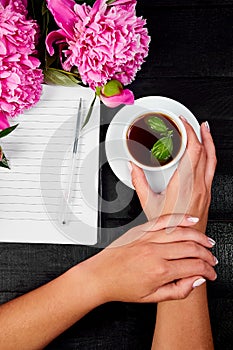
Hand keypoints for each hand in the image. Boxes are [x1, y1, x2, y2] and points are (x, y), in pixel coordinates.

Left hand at [81, 214, 216, 303]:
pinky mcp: (142, 230)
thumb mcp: (152, 298)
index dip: (208, 271)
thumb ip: (178, 291)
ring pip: (182, 232)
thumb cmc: (122, 287)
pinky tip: (191, 220)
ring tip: (207, 243)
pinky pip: (165, 220)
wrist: (100, 275)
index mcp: (160, 271)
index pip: (195, 267)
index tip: (210, 273)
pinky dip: (181, 219)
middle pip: (192, 248)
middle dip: (207, 255)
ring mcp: (148, 238)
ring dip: (199, 237)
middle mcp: (156, 252)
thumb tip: (196, 280)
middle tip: (211, 260)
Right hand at [131, 120, 216, 230]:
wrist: (186, 240)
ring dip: (209, 142)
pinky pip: (212, 168)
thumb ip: (139, 181)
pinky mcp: (207, 192)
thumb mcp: (149, 203)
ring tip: (204, 130)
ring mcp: (205, 188)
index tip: (183, 124)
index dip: (191, 133)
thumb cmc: (170, 227)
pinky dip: (210, 154)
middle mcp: (198, 185)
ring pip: (212, 159)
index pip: (194, 150)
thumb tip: (133, 167)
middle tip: (191, 123)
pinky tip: (206, 152)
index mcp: (184, 184)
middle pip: (204, 151)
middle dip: (199, 133)